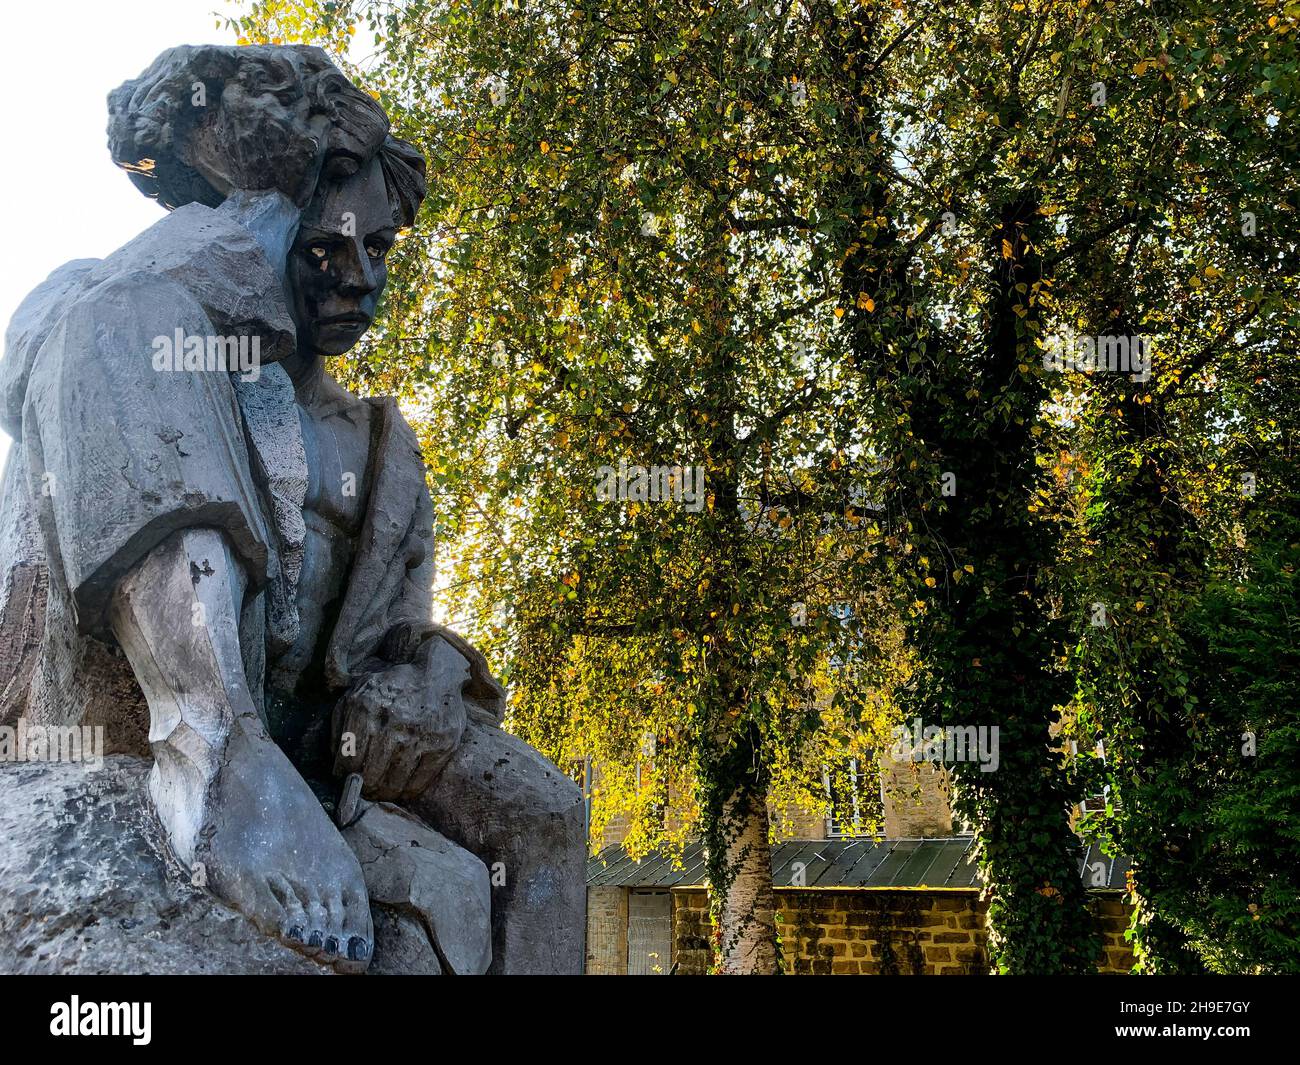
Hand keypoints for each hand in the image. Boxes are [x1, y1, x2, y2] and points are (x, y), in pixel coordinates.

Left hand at [332, 634, 469, 802]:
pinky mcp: (443, 744)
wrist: (433, 673)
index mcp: (367, 709)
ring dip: (384, 793)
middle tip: (365, 789)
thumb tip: (337, 764)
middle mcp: (395, 723)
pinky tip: (402, 788)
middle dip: (364, 788)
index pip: (349, 760)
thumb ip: (341, 726)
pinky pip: (421, 781)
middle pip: (371, 775)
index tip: (346, 778)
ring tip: (381, 791)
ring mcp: (421, 735)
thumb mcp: (357, 695)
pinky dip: (409, 790)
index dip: (344, 775)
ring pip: (395, 783)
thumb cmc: (390, 687)